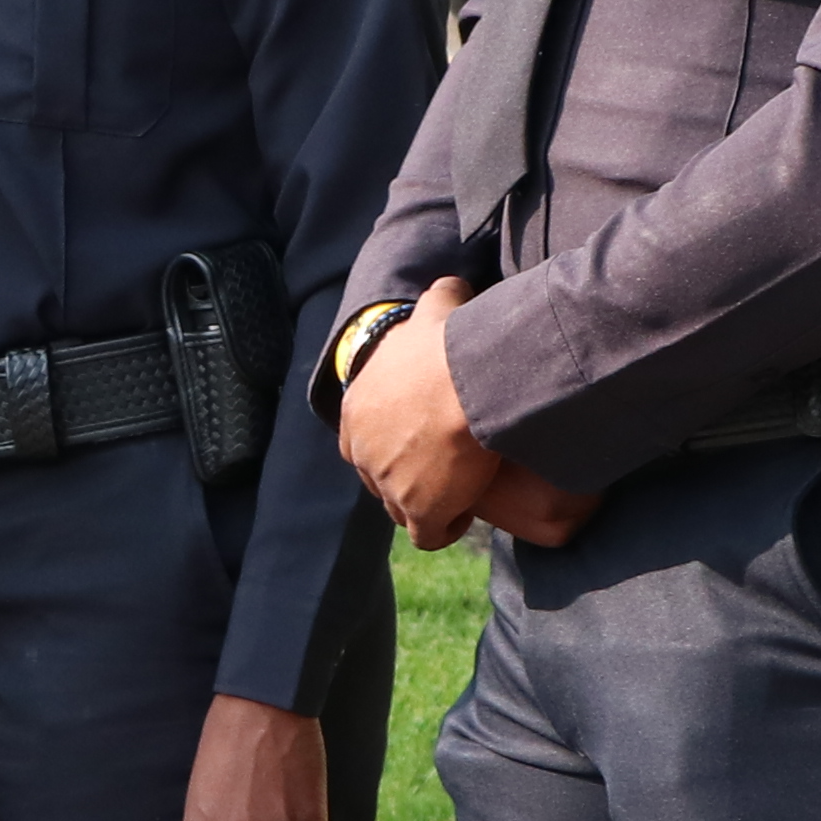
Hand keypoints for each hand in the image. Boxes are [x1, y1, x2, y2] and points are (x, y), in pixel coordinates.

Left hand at [337, 280, 591, 551]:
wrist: (465, 382)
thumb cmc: (449, 344)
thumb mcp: (437, 309)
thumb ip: (440, 298)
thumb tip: (455, 286)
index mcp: (356, 410)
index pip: (367, 437)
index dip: (397, 438)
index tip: (428, 433)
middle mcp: (361, 451)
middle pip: (381, 475)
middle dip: (408, 473)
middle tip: (444, 461)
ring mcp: (387, 485)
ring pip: (401, 507)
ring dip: (426, 501)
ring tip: (457, 489)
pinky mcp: (419, 511)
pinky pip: (428, 534)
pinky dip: (445, 527)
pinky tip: (464, 512)